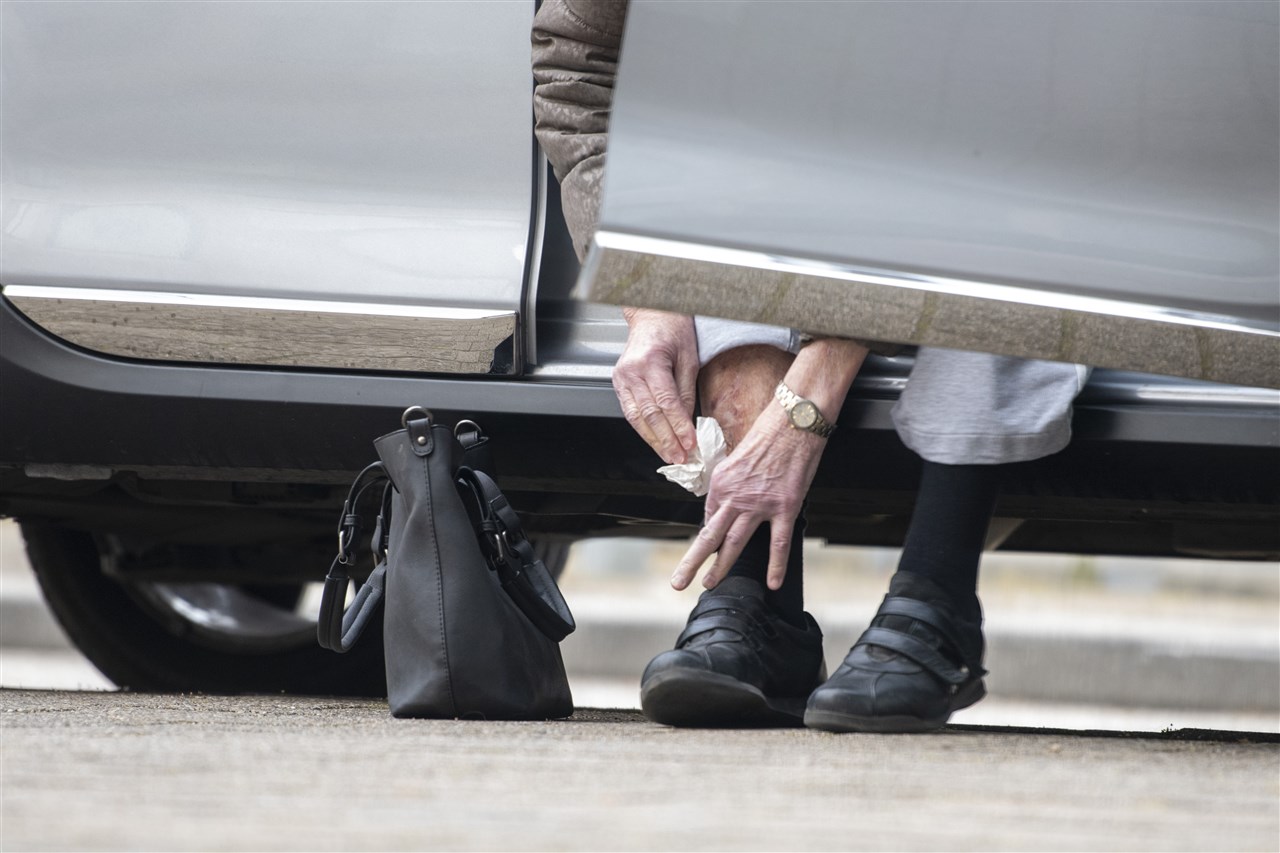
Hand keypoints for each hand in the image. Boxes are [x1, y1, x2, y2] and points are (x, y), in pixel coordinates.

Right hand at [612, 308, 698, 463]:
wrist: (651, 315)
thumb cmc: (672, 329)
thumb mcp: (689, 359)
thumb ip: (686, 393)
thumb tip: (688, 423)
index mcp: (651, 362)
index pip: (666, 403)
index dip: (678, 427)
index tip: (690, 444)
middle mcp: (632, 371)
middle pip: (650, 415)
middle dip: (666, 440)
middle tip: (680, 458)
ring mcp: (622, 378)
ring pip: (637, 418)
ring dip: (654, 441)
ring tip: (668, 455)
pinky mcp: (618, 383)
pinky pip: (630, 412)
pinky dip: (643, 430)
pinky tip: (655, 441)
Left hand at [670, 403, 824, 591]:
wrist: (795, 420)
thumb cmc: (768, 433)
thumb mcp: (737, 457)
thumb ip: (731, 483)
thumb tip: (728, 502)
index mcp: (720, 483)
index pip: (709, 516)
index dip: (708, 532)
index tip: (705, 546)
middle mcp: (735, 497)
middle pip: (709, 536)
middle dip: (692, 562)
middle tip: (679, 582)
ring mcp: (759, 505)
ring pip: (734, 543)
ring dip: (720, 567)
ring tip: (709, 584)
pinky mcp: (784, 508)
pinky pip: (779, 543)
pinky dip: (775, 565)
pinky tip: (773, 582)